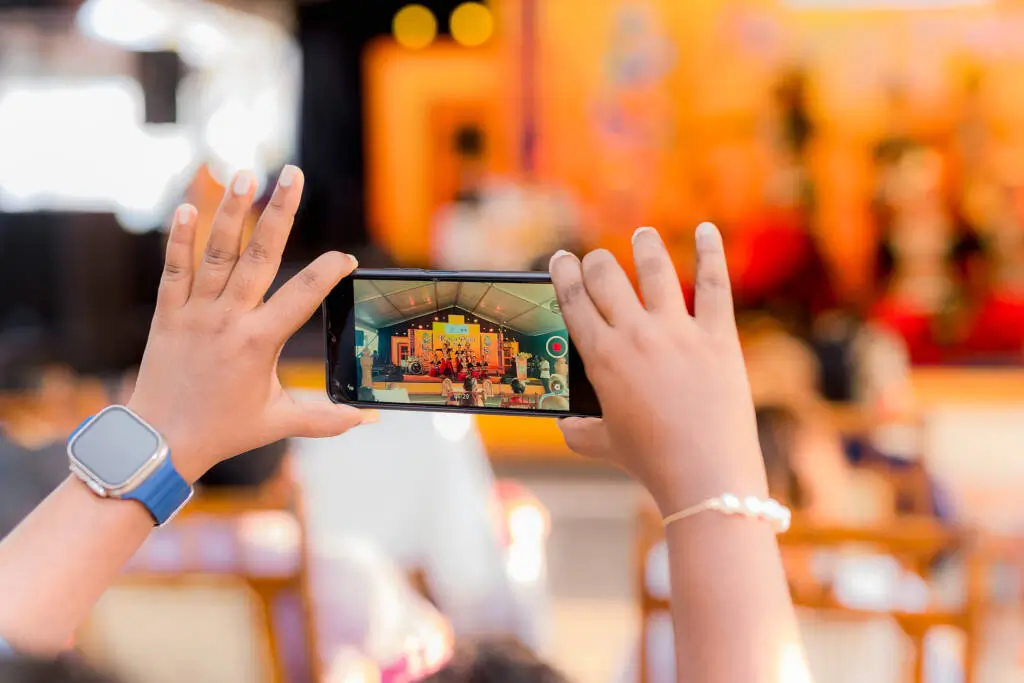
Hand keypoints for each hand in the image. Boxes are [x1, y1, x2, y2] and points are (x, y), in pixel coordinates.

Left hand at [126, 166, 371, 482]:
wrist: (160, 441)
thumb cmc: (223, 431)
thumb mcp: (279, 421)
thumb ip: (326, 417)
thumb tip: (368, 418)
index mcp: (260, 342)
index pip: (304, 295)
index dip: (328, 272)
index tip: (345, 258)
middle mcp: (228, 319)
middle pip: (260, 256)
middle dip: (279, 212)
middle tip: (292, 175)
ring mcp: (195, 313)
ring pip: (217, 253)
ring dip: (231, 211)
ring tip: (244, 175)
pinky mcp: (167, 314)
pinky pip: (174, 269)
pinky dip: (179, 238)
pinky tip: (188, 206)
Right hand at [551, 224, 767, 513]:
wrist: (704, 474)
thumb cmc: (651, 461)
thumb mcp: (605, 444)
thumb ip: (579, 430)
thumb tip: (565, 424)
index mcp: (602, 358)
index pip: (573, 300)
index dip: (564, 273)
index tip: (561, 259)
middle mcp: (635, 335)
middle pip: (606, 277)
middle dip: (597, 262)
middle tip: (598, 261)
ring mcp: (678, 332)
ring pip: (655, 270)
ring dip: (644, 247)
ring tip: (642, 235)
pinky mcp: (718, 337)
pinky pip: (715, 285)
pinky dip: (711, 253)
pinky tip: (706, 229)